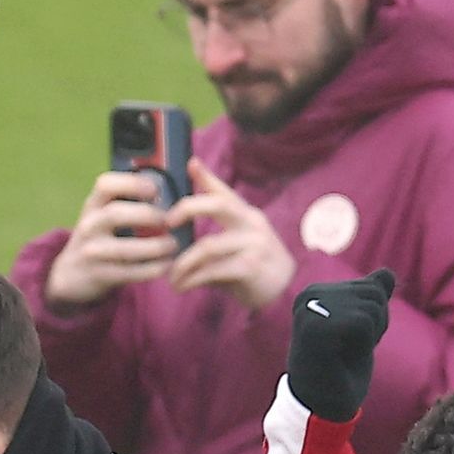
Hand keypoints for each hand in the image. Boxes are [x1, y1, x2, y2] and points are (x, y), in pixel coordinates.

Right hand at [40, 167, 186, 314]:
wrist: (72, 274)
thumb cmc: (100, 237)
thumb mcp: (103, 215)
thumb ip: (127, 203)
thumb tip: (169, 192)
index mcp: (93, 205)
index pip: (105, 185)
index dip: (131, 183)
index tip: (155, 190)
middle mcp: (88, 226)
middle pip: (115, 214)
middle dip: (147, 215)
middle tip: (169, 220)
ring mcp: (91, 252)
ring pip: (125, 249)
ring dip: (155, 247)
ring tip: (173, 245)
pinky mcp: (99, 275)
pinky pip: (129, 272)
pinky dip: (152, 269)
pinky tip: (166, 264)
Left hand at [162, 159, 295, 310]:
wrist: (286, 290)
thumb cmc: (254, 268)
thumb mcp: (235, 247)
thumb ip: (211, 241)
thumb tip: (175, 243)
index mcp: (246, 215)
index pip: (225, 192)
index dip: (207, 177)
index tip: (191, 163)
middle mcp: (252, 224)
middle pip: (219, 204)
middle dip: (188, 208)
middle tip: (167, 222)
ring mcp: (253, 244)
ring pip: (208, 246)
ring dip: (183, 263)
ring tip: (172, 276)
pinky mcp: (250, 267)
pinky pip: (213, 270)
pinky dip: (192, 279)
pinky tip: (182, 286)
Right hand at [286, 267, 398, 422]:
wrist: (319, 409)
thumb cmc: (339, 371)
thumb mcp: (361, 330)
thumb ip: (371, 299)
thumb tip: (388, 273)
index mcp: (315, 292)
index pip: (371, 288)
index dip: (373, 319)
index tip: (349, 341)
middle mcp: (309, 294)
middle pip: (374, 293)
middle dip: (374, 325)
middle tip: (348, 351)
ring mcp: (311, 309)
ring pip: (372, 306)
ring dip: (369, 336)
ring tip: (344, 354)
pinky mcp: (317, 326)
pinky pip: (365, 322)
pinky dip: (363, 345)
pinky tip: (341, 358)